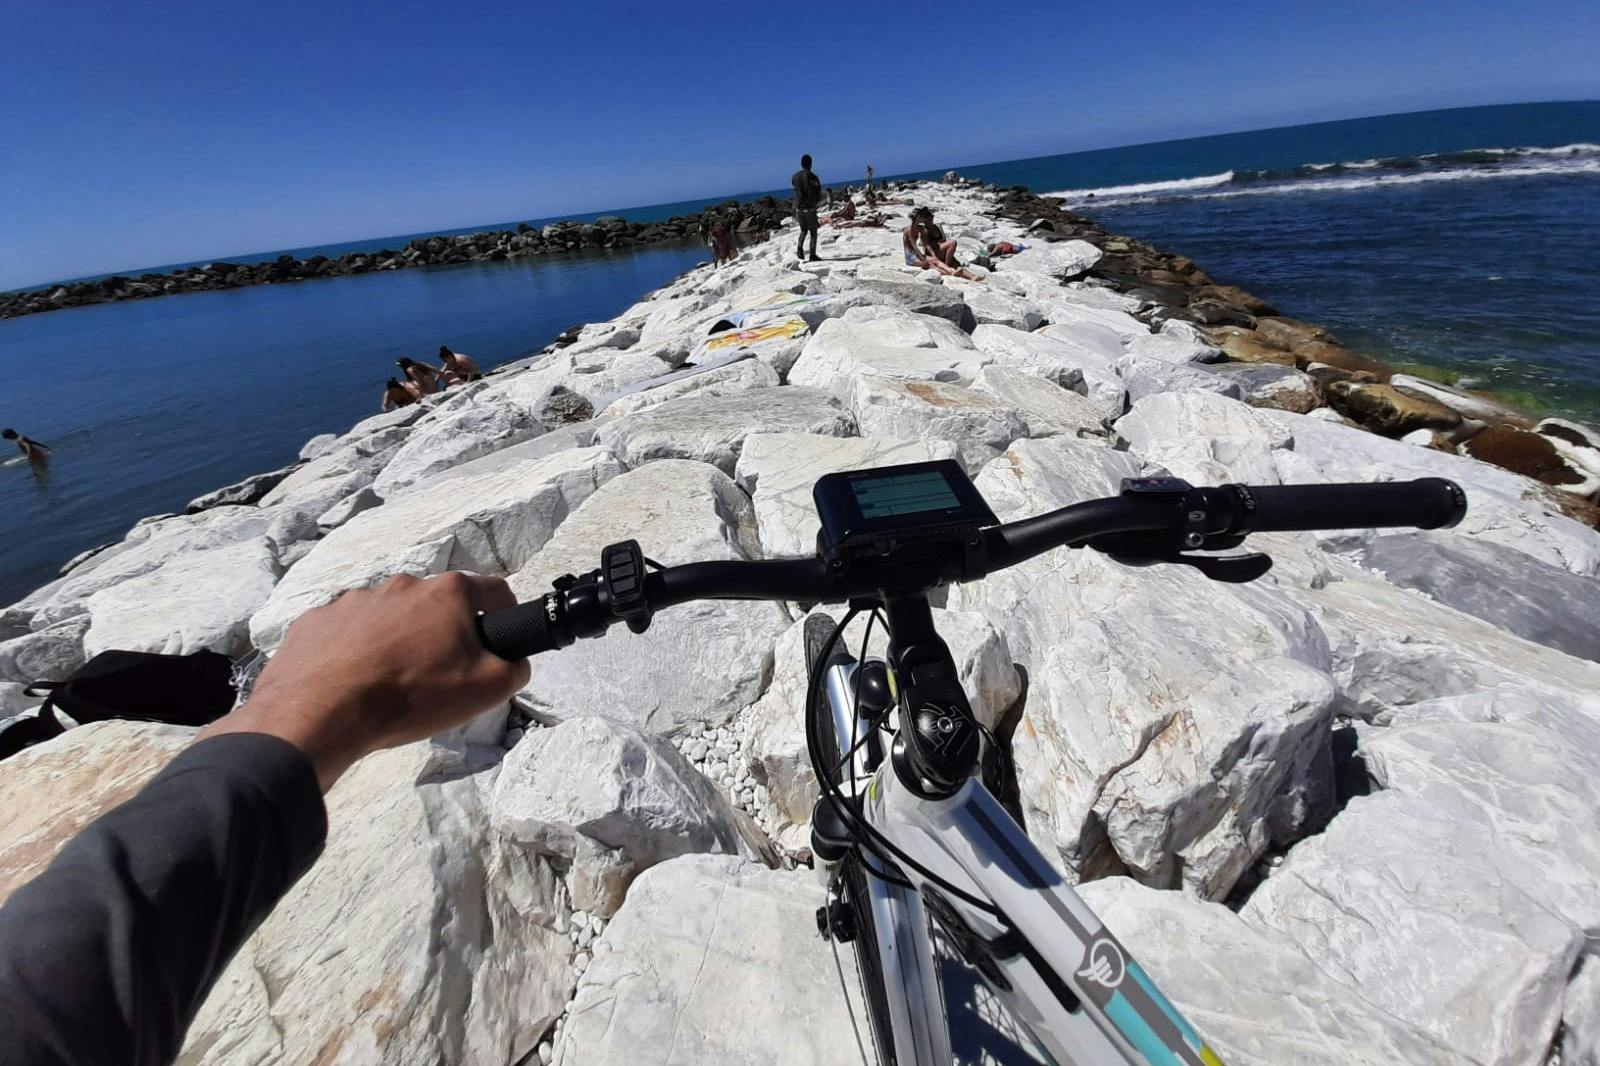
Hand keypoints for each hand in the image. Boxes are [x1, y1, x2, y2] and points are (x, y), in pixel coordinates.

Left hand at [202, 572, 529, 789]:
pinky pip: (346, 632)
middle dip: (444, 633)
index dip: (506, 615)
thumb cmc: (411, 696)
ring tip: (391, 684)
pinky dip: (354, 651)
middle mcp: (401, 585)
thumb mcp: (487, 690)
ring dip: (397, 641)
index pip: (495, 591)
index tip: (500, 641)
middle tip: (440, 676)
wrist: (319, 713)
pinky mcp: (316, 621)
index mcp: (447, 593)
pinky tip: (353, 683)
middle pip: (437, 605)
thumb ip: (515, 668)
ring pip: (390, 618)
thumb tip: (514, 660)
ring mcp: (353, 599)